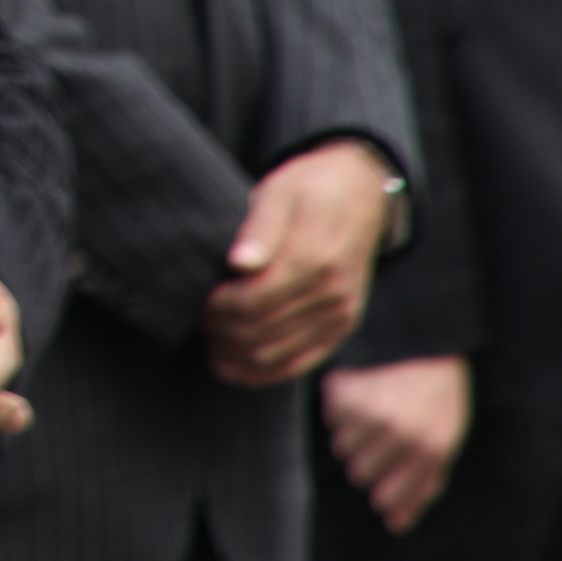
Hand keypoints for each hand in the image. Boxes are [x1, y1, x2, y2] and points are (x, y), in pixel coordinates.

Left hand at [205, 141, 394, 386]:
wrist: (361, 194)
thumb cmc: (311, 188)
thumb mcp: (281, 190)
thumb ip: (260, 228)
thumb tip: (238, 263)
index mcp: (314, 259)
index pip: (252, 301)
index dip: (217, 307)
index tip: (200, 297)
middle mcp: (332, 294)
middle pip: (259, 332)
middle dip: (220, 331)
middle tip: (199, 317)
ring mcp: (340, 315)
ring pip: (273, 356)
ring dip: (234, 355)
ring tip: (210, 338)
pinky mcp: (341, 327)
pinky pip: (297, 364)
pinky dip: (261, 372)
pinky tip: (232, 365)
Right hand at [319, 354, 470, 534]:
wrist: (428, 340)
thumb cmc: (439, 399)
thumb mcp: (445, 444)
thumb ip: (423, 487)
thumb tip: (395, 525)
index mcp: (428, 450)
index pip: (385, 498)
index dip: (387, 489)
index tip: (392, 474)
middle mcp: (398, 433)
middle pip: (358, 473)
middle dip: (370, 459)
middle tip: (385, 437)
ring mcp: (369, 409)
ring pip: (341, 446)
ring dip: (355, 434)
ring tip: (375, 411)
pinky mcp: (346, 387)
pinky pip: (330, 416)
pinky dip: (343, 408)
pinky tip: (364, 393)